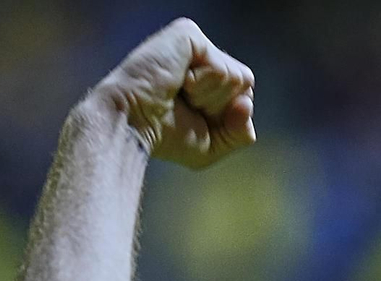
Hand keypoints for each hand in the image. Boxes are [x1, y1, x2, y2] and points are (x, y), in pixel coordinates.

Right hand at [89, 17, 255, 168]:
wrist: (133, 124)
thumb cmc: (165, 136)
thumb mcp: (213, 145)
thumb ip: (241, 132)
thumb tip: (247, 103)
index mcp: (209, 78)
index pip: (246, 95)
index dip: (227, 117)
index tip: (194, 117)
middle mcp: (203, 56)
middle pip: (245, 85)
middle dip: (220, 107)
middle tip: (184, 105)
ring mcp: (196, 43)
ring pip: (237, 78)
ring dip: (209, 98)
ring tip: (179, 93)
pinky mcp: (188, 34)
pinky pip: (222, 69)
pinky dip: (203, 86)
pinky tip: (177, 82)